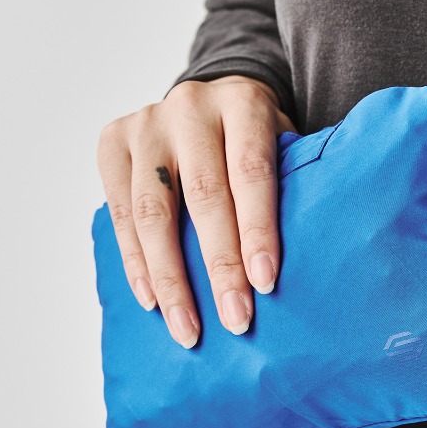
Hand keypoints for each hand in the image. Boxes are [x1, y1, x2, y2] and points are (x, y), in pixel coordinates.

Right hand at [96, 75, 297, 347]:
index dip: (258, 229)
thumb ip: (292, 182)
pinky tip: (153, 301)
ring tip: (188, 328)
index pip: (251, 171)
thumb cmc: (254, 137)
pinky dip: (137, 263)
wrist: (205, 99)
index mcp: (243, 102)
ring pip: (153, 211)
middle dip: (219, 265)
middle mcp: (191, 106)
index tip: (267, 283)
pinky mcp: (112, 143)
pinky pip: (121, 214)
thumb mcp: (282, 141)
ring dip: (171, 278)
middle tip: (236, 319)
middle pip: (204, 196)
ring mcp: (146, 123)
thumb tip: (314, 258)